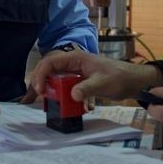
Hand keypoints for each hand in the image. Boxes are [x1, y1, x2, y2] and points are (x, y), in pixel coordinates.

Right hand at [30, 50, 162, 101]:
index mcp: (75, 58)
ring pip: (54, 80)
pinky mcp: (79, 82)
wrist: (133, 81)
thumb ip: (88, 88)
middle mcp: (72, 64)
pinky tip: (56, 105)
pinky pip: (64, 87)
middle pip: (48, 71)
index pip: (50, 62)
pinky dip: (59, 95)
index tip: (39, 90)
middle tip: (29, 99)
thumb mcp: (103, 83)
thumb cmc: (119, 77)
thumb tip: (73, 95)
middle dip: (37, 84)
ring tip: (34, 102)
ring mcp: (75, 73)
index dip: (40, 75)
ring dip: (46, 91)